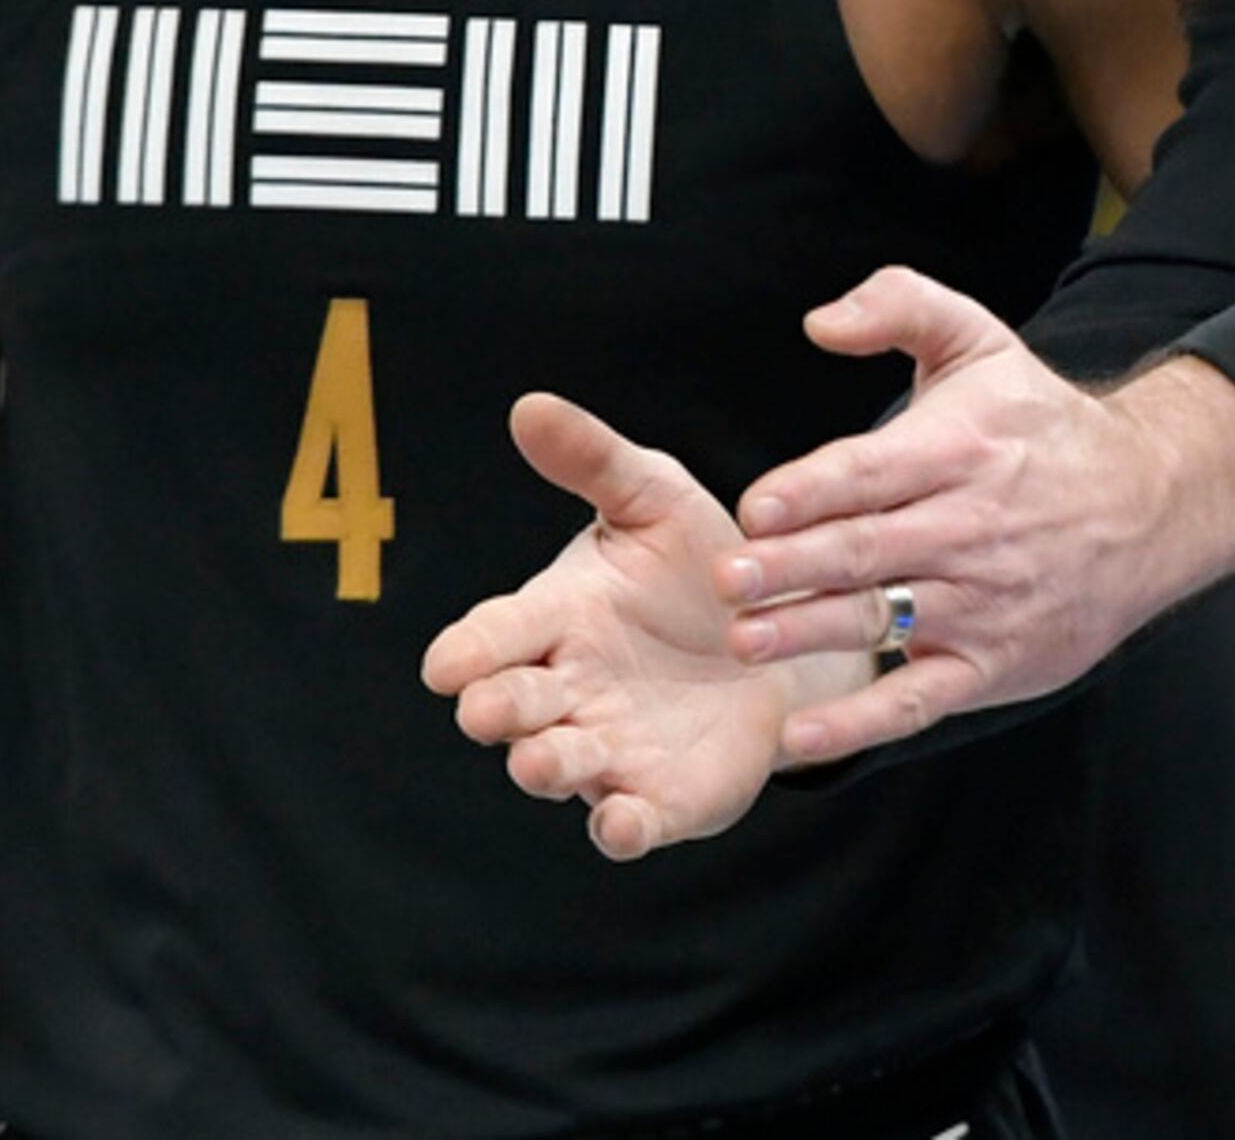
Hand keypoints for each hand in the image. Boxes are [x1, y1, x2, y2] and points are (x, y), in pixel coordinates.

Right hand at [423, 393, 854, 859]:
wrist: (787, 638)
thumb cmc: (700, 566)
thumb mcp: (657, 499)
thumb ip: (596, 461)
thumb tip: (528, 405)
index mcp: (556, 618)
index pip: (494, 634)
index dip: (467, 651)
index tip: (447, 664)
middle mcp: (569, 690)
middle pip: (513, 706)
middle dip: (498, 709)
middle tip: (492, 708)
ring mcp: (609, 750)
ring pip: (557, 766)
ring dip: (545, 766)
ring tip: (543, 760)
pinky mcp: (661, 799)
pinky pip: (629, 824)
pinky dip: (620, 829)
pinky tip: (623, 825)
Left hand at [715, 267, 1234, 764]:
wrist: (1153, 503)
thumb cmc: (1044, 425)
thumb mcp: (981, 342)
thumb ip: (899, 306)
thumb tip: (821, 322)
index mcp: (961, 449)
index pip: (874, 471)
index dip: (813, 490)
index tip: (757, 507)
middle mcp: (972, 527)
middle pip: (869, 551)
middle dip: (793, 567)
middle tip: (728, 580)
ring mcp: (984, 602)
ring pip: (886, 619)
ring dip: (811, 633)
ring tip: (747, 640)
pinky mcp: (994, 662)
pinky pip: (919, 699)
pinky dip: (861, 722)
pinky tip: (803, 736)